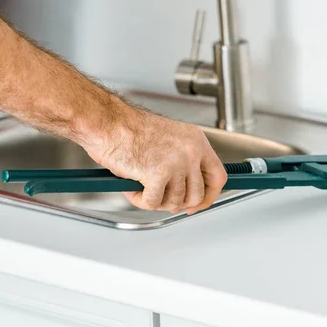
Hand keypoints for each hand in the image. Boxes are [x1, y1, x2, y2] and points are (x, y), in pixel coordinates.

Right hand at [83, 107, 227, 214]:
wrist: (108, 121)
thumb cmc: (128, 129)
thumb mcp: (169, 140)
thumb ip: (184, 162)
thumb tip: (186, 189)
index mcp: (196, 140)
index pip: (218, 176)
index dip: (209, 196)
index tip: (197, 204)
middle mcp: (191, 151)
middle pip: (196, 195)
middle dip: (177, 202)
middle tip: (160, 197)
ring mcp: (176, 163)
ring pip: (175, 202)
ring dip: (156, 201)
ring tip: (141, 186)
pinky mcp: (158, 174)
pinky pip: (153, 203)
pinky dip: (140, 200)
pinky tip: (132, 186)